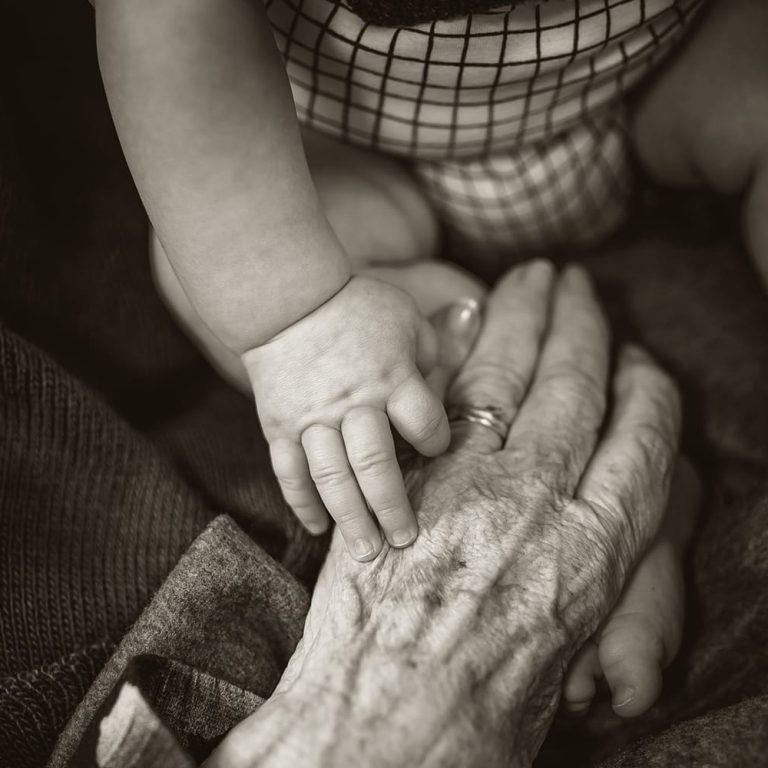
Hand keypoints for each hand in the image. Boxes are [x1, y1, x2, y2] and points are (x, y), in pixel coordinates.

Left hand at [208, 262, 681, 766]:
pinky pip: (442, 398)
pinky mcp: (410, 479)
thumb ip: (580, 579)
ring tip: (534, 278)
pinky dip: (457, 351)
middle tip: (581, 284)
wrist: (382, 732)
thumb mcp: (565, 654)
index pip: (644, 443)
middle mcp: (543, 502)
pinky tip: (466, 317)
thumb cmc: (480, 717)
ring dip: (525, 317)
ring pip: (512, 376)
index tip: (642, 364)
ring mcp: (471, 482)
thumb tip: (581, 537)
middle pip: (577, 389)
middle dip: (583, 326)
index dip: (647, 393)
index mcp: (598, 554)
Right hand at [244, 275, 454, 560]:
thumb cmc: (357, 307)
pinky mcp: (280, 426)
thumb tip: (446, 394)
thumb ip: (433, 358)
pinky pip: (290, 472)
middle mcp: (354, 404)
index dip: (436, 442)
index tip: (435, 448)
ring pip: (332, 478)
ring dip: (350, 519)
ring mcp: (312, 419)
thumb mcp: (408, 320)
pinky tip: (318, 528)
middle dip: (392, 507)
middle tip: (405, 541)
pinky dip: (302, 503)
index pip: (425, 425)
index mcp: (392, 378)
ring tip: (366, 553)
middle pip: (376, 465)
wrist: (287, 298)